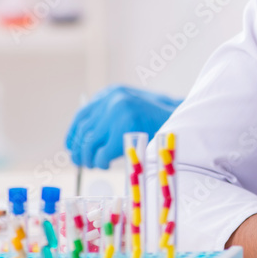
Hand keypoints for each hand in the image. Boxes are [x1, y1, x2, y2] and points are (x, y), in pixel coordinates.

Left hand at [65, 86, 181, 167]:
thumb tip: (83, 140)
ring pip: (89, 143)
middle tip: (81, 162)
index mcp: (113, 93)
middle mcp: (112, 100)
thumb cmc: (159, 120)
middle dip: (79, 149)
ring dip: (88, 158)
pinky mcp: (124, 129)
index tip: (72, 147)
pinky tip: (105, 165)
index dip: (74, 133)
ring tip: (94, 164)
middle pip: (83, 130)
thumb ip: (111, 116)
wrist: (185, 121)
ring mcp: (118, 113)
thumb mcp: (132, 109)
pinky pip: (101, 154)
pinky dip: (99, 163)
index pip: (82, 114)